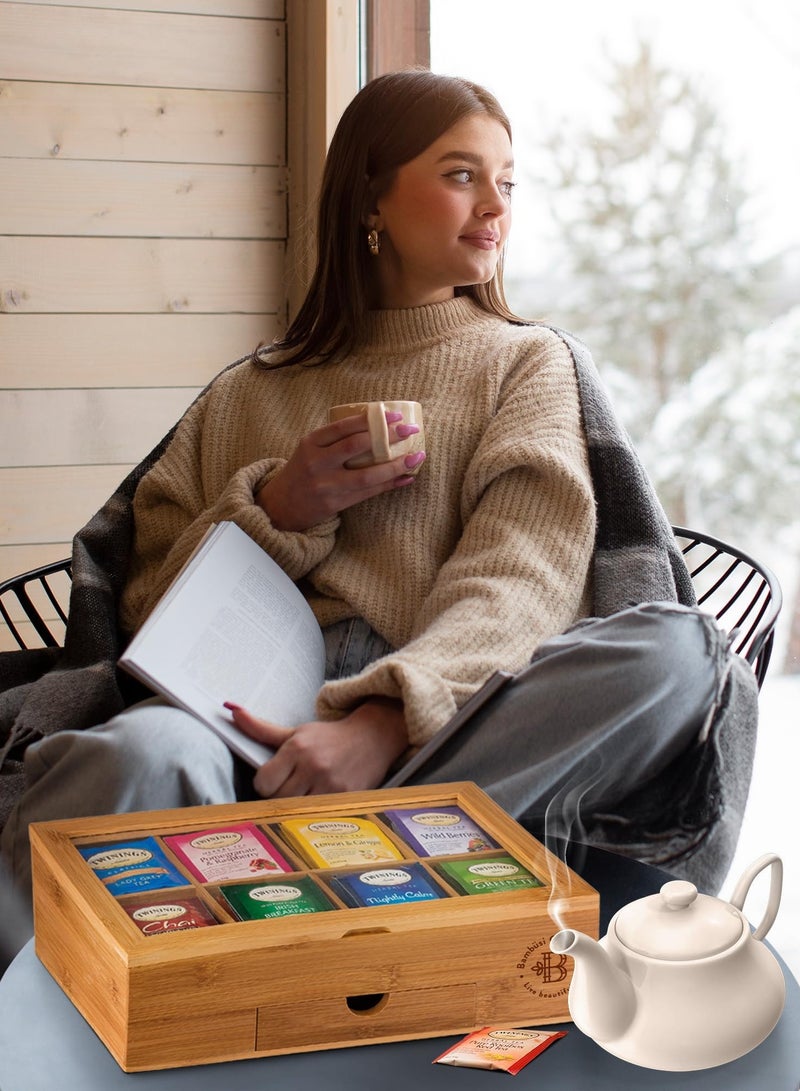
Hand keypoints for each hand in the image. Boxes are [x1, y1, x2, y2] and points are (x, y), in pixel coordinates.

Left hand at [224, 698, 408, 797]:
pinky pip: (320, 816)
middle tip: (292, 786)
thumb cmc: (328, 737)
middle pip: (279, 800)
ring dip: (298, 807)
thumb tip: (230, 709)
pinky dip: (317, 812)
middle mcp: (314, 766)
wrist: (373, 736)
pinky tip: (322, 800)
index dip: (265, 784)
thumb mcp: (295, 732)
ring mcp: (332, 785)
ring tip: (306, 794)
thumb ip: (260, 728)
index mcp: (297, 748)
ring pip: (297, 811)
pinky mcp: (347, 799)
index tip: (275, 778)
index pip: (263, 782)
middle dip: (281, 796)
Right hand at [256, 412, 424, 531]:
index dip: (372, 419)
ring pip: (366, 474)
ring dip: (395, 465)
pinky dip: (389, 485)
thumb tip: (378, 426)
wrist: (280, 506)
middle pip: (357, 446)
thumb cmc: (303, 471)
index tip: (395, 415)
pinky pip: (367, 493)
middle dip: (387, 436)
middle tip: (410, 430)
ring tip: (415, 457)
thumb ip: (335, 439)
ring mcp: (326, 485)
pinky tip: (406, 478)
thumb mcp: (310, 449)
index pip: (344, 426)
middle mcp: (317, 462)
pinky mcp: (334, 503)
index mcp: (311, 442)